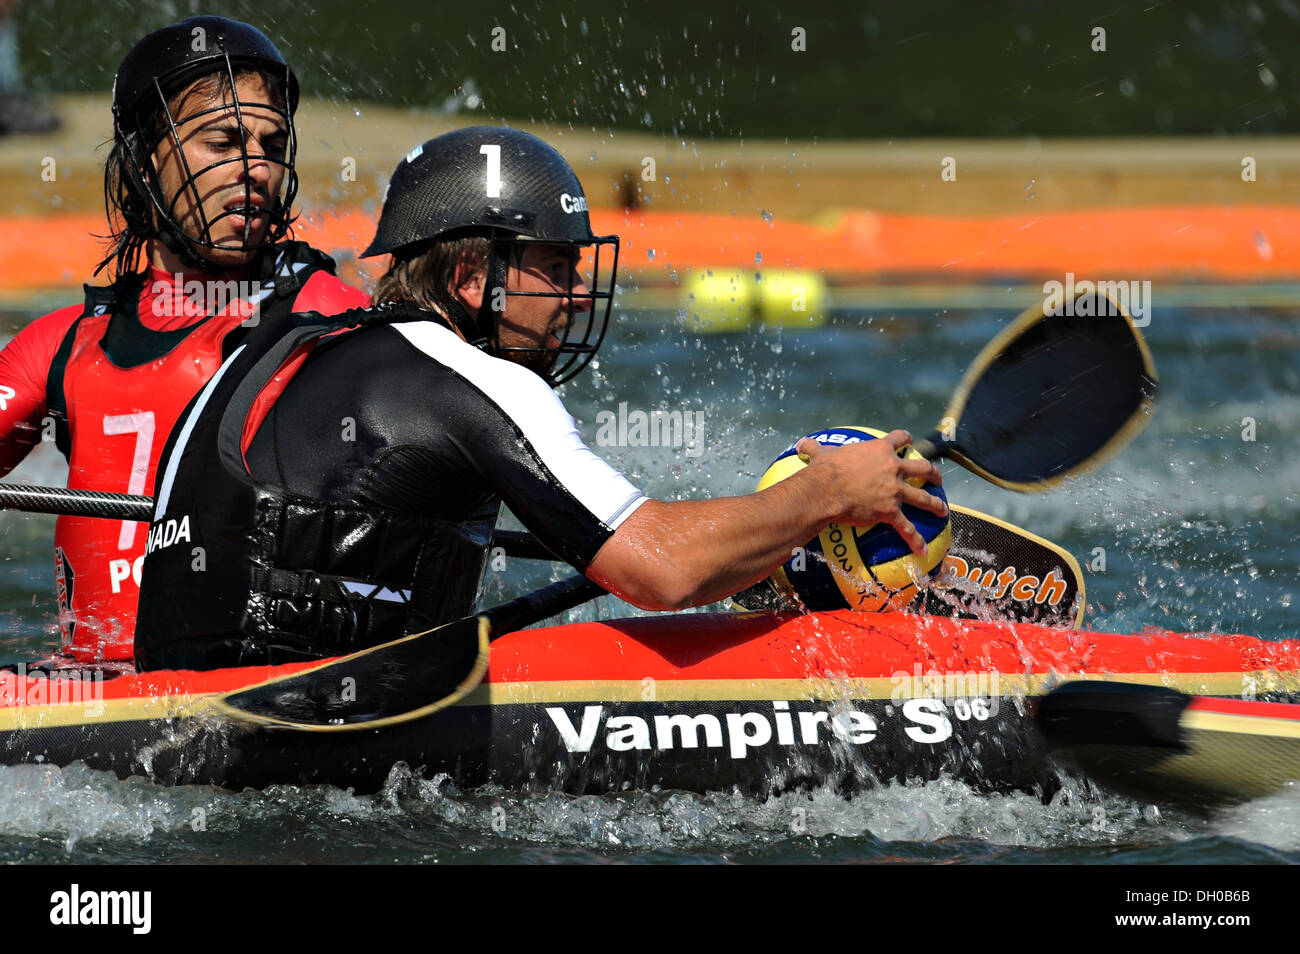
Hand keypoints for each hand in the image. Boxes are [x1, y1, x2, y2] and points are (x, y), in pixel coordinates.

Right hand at [796, 429, 946, 556]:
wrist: (826, 490)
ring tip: (942, 509)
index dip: (905, 439)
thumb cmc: (823, 470)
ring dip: (935, 504)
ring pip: (922, 497)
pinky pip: (906, 527)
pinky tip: (921, 550)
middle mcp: (893, 468)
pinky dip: (915, 539)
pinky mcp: (890, 511)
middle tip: (936, 478)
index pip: (899, 438)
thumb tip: (800, 444)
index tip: (908, 441)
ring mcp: (894, 490)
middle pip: (922, 467)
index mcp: (879, 450)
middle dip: (932, 473)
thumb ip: (814, 448)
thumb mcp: (820, 454)